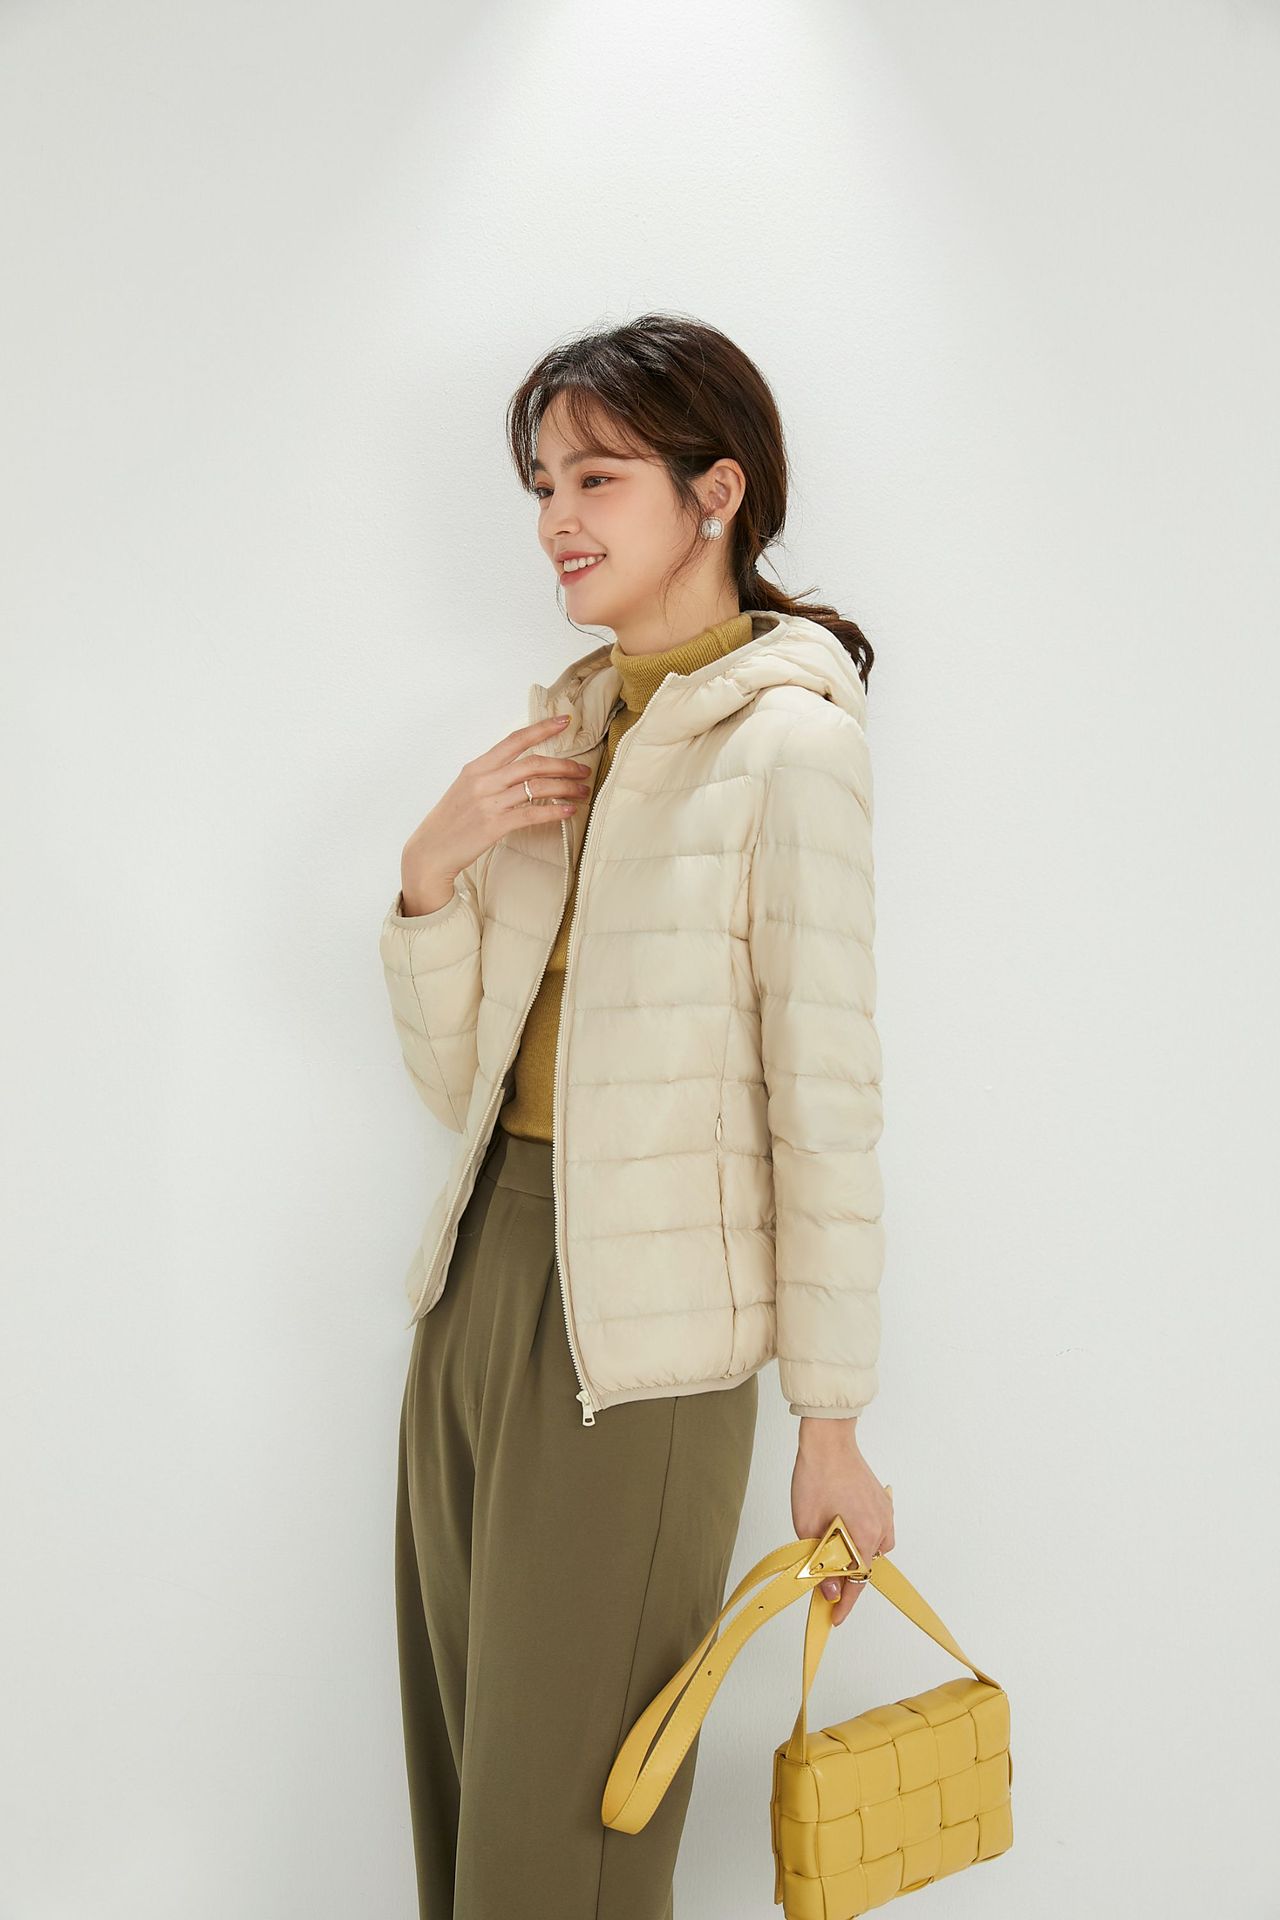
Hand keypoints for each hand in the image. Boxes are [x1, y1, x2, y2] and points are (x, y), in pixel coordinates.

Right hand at [401, 714, 594, 907]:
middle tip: (583, 770)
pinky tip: (569, 811)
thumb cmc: (451, 821)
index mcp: (477, 767)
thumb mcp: (465, 788)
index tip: (564, 721)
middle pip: (533, 763)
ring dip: (566, 787)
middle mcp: (483, 781)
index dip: (542, 729)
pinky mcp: (494, 826)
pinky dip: (554, 811)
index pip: (514, 740)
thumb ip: (491, 776)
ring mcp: (489, 803)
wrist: (430, 851)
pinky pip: (531, 814)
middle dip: (564, 765)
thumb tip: (521, 770)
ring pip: (537, 787)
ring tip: (583, 791)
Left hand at [791, 1426, 894, 1626]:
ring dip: (853, 1554)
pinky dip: (859, 1536)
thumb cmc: (816, 1479)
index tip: (835, 1618)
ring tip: (829, 1550)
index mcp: (865, 1537)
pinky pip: (874, 1530)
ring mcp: (884, 1514)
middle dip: (846, 1577)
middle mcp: (881, 1528)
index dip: (845, 1604)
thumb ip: (821, 1563)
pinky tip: (841, 1528)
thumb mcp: (808, 1527)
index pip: (858, 1582)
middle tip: (823, 1582)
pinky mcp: (881, 1502)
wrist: (828, 1441)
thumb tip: (830, 1590)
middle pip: (866, 1566)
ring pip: (871, 1549)